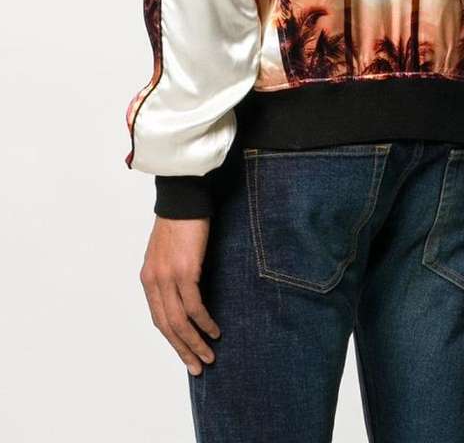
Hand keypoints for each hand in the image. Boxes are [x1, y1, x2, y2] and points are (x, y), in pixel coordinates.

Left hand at [140, 217, 220, 375]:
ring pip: (179, 321)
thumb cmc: (180, 222)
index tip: (186, 353)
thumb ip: (171, 275)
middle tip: (198, 366)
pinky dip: (204, 322)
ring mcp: (168, 277)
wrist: (183, 198)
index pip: (159, 318)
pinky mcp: (185, 271)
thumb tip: (185, 295)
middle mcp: (154, 281)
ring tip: (209, 355)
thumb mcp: (168, 253)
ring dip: (194, 342)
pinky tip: (213, 330)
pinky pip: (194, 306)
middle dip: (183, 349)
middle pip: (167, 326)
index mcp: (148, 279)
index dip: (173, 340)